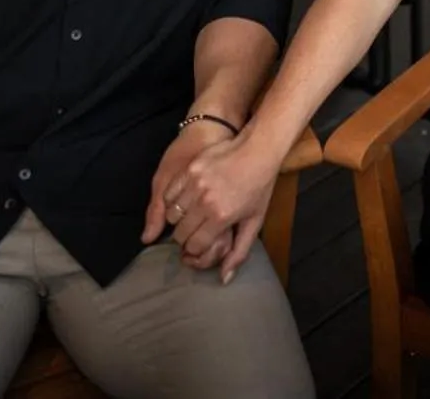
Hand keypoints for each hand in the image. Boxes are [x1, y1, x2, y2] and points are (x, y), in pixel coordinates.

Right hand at [158, 133, 282, 283]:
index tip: (200, 242)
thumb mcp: (254, 221)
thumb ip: (239, 252)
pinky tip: (184, 200)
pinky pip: (169, 193)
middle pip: (180, 232)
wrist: (258, 150)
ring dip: (178, 218)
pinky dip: (172, 200)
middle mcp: (205, 202)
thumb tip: (224, 279)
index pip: (194, 245)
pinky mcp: (189, 170)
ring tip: (190, 215)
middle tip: (195, 229)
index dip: (195, 248)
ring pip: (171, 214)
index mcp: (221, 217)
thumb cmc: (259, 187)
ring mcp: (195, 184)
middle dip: (185, 236)